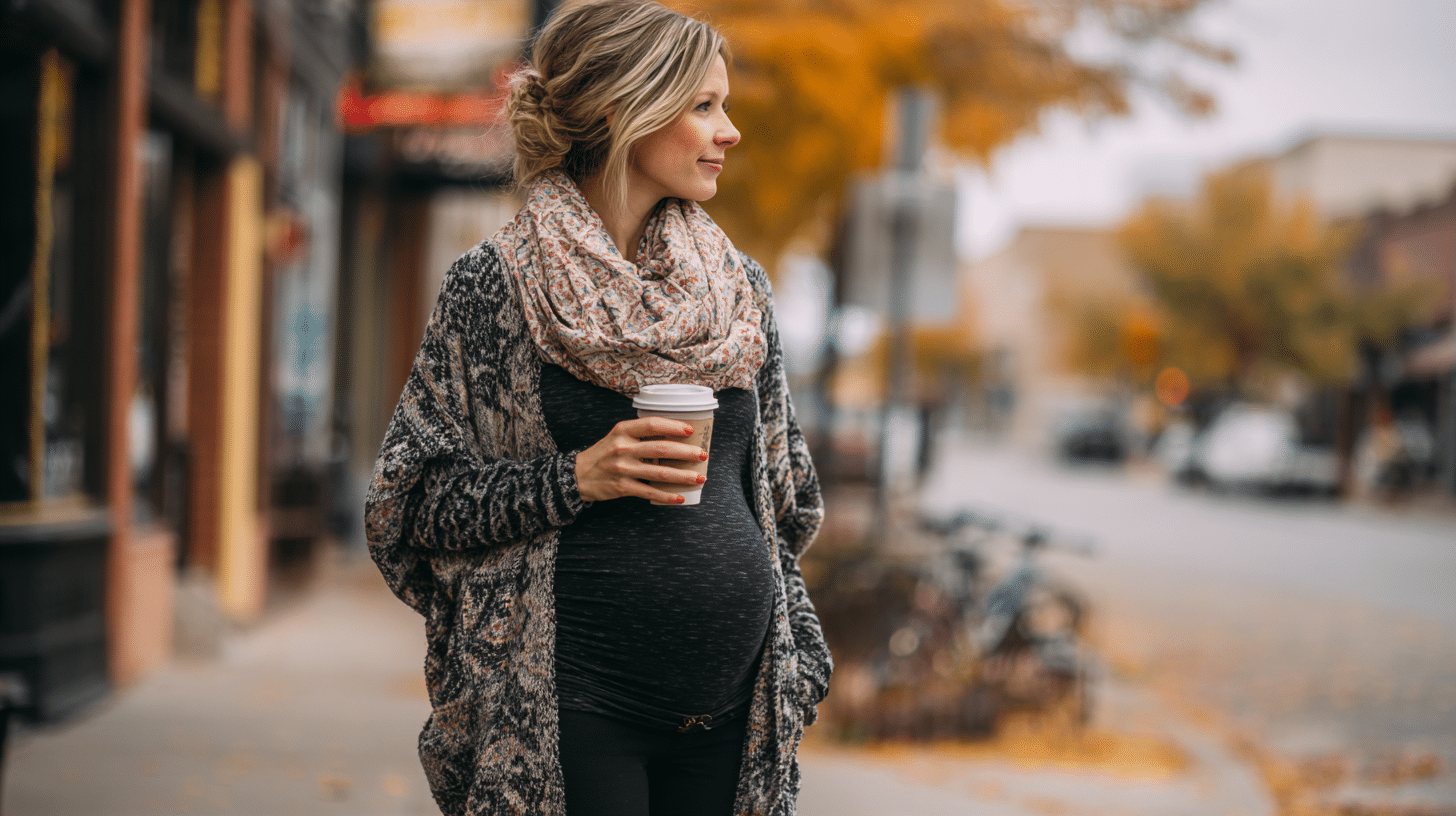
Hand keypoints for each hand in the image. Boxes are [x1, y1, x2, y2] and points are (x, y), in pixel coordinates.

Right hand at [575, 417, 707, 503]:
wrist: (579, 475)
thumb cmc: (604, 453)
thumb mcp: (617, 436)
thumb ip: (639, 434)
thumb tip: (674, 434)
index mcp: (622, 430)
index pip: (652, 425)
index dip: (673, 426)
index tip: (691, 430)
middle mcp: (622, 448)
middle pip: (661, 449)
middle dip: (686, 452)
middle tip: (703, 454)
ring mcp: (622, 468)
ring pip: (659, 472)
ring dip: (683, 476)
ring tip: (700, 477)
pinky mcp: (622, 487)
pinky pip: (649, 492)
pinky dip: (667, 496)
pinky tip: (681, 497)